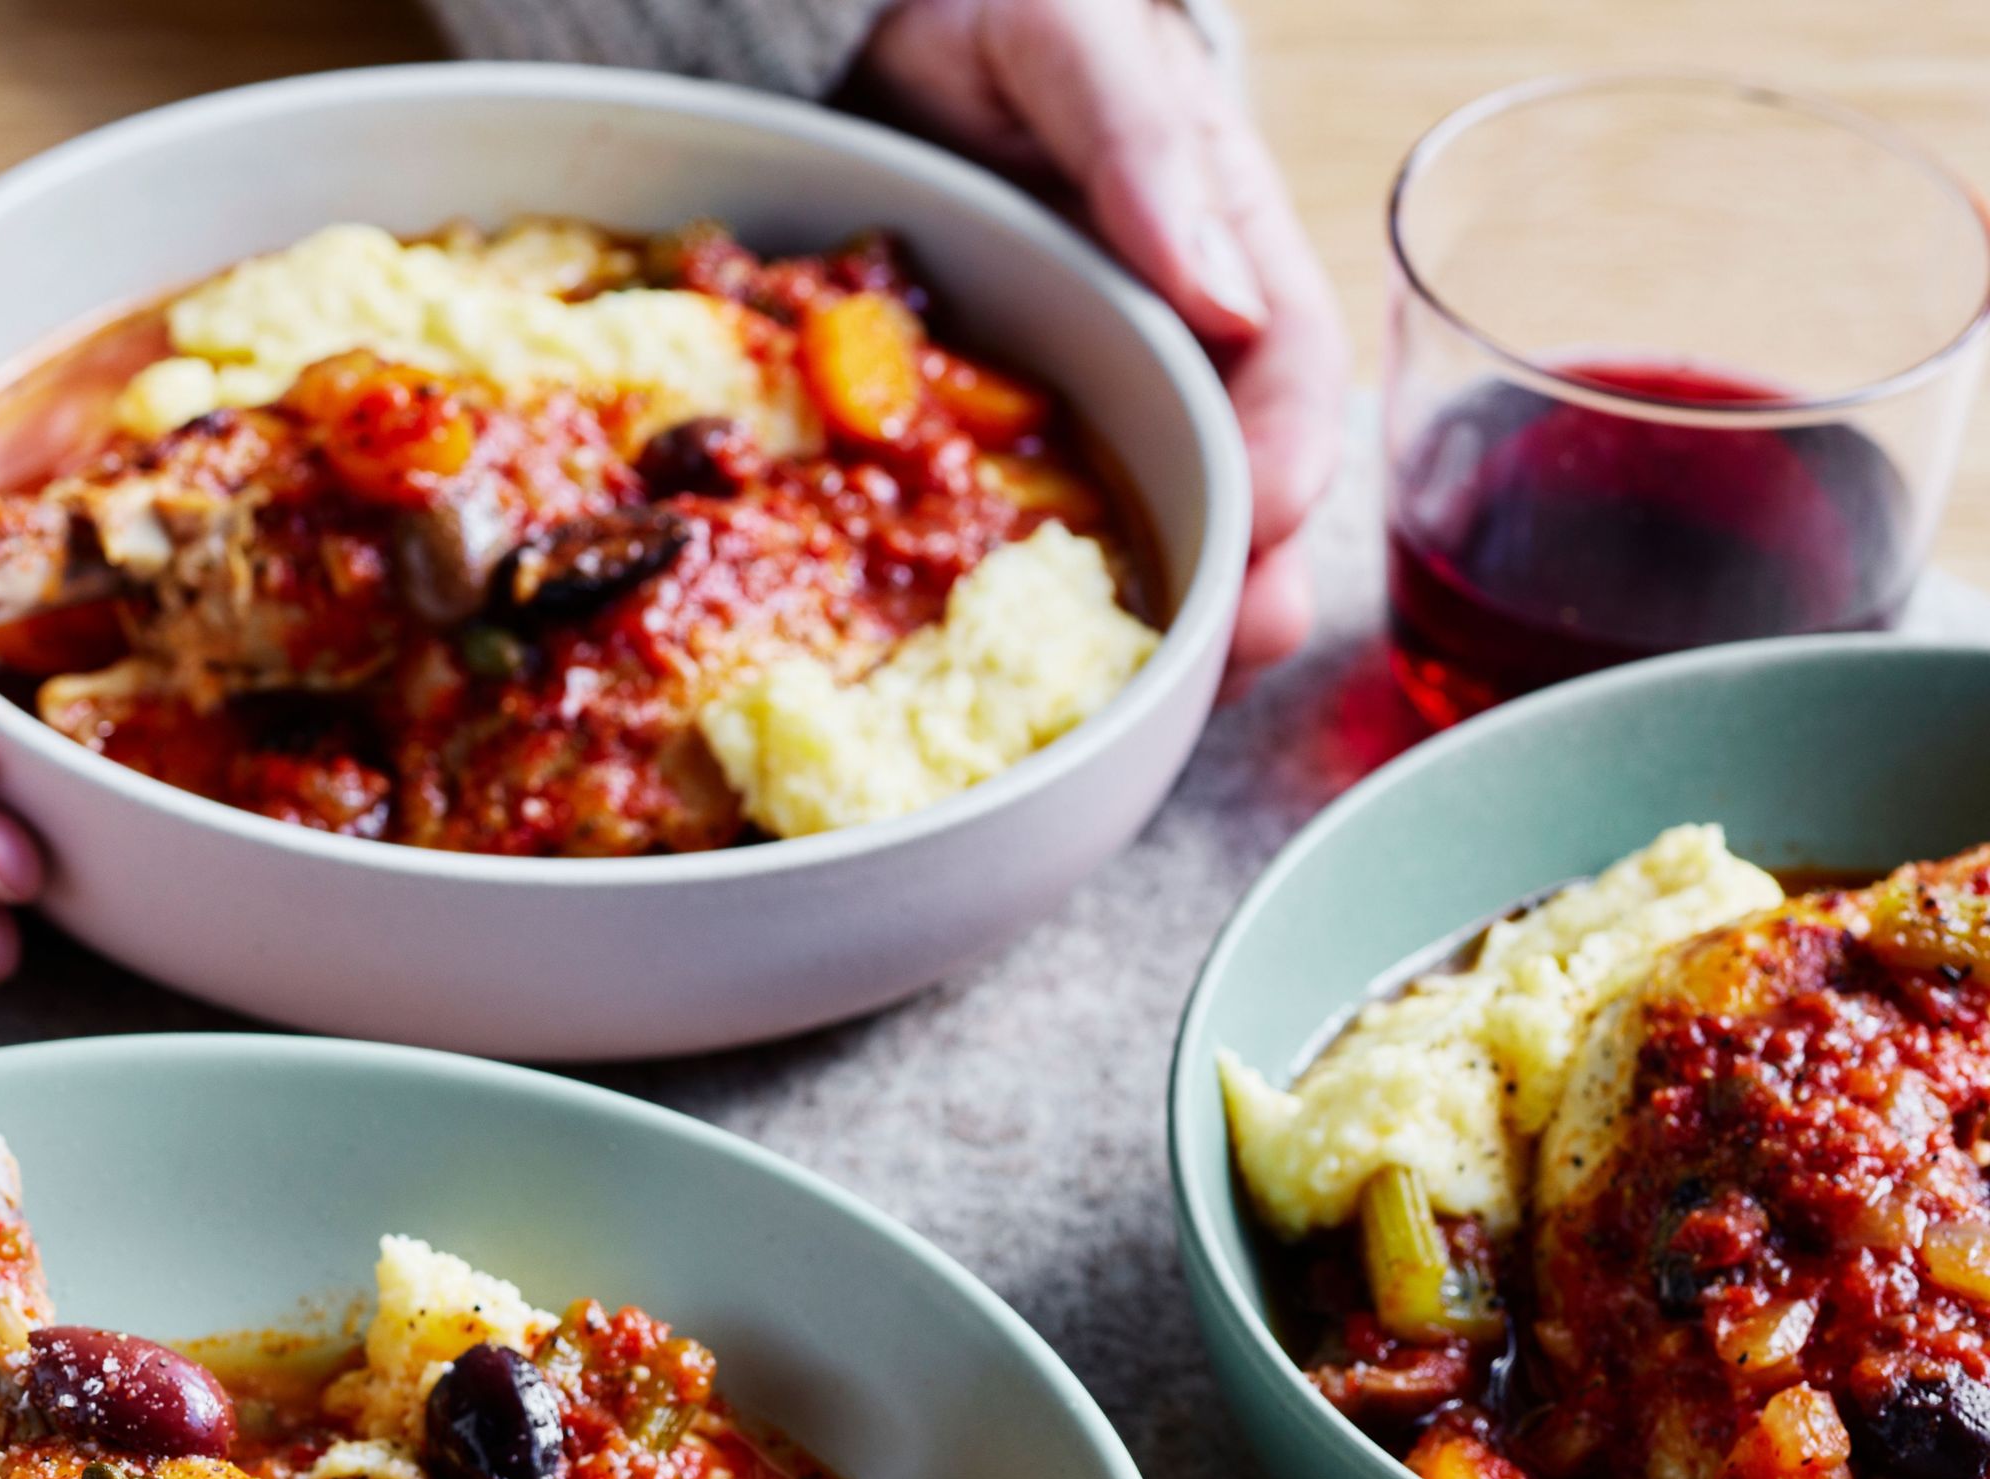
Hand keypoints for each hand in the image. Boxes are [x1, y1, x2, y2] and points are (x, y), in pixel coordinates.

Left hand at [856, 0, 1346, 681]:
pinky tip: (1008, 674)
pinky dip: (1034, 599)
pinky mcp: (1018, 430)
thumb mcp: (1074, 38)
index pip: (1290, 371)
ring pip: (1161, 521)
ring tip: (1152, 708)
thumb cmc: (1011, 14)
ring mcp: (1104, 392)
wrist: (889, 37)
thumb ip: (1145, 145)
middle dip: (1254, 578)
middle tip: (1233, 660)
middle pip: (1247, 479)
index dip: (1289, 458)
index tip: (1266, 528)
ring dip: (1167, 619)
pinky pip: (1037, 524)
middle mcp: (1178, 339)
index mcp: (1221, 249)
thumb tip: (1220, 290)